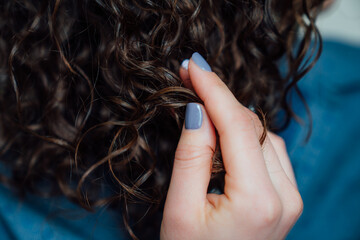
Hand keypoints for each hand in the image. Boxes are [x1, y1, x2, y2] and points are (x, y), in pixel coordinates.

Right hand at [160, 53, 301, 239]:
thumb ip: (190, 157)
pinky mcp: (287, 197)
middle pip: (254, 126)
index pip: (239, 125)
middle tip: (192, 77)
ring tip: (203, 105)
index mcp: (259, 200)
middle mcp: (285, 195)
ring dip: (233, 115)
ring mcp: (291, 197)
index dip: (214, 90)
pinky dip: (247, 134)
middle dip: (221, 98)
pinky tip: (226, 133)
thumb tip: (199, 111)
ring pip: (264, 134)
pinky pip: (270, 150)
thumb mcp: (179, 209)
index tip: (194, 65)